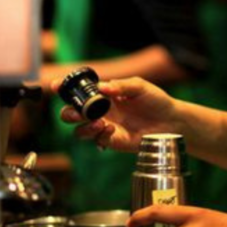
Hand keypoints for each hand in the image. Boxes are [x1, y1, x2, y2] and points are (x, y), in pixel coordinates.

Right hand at [55, 77, 179, 152]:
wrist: (170, 121)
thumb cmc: (156, 100)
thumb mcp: (140, 86)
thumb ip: (121, 86)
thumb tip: (102, 87)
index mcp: (104, 94)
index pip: (79, 92)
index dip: (64, 89)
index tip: (55, 86)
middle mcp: (100, 111)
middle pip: (71, 113)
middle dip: (68, 113)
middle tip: (78, 113)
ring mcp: (104, 126)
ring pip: (79, 130)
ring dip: (83, 126)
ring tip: (99, 122)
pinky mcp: (111, 140)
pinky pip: (96, 140)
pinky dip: (99, 135)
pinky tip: (111, 129)